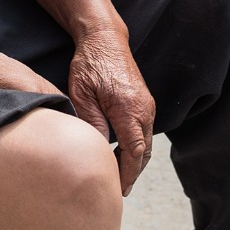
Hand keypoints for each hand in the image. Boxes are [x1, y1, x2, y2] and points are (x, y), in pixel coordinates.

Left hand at [68, 29, 154, 195]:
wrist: (105, 39)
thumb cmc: (90, 64)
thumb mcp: (82, 94)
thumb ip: (91, 122)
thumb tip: (97, 149)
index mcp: (128, 108)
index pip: (133, 151)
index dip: (127, 173)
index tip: (117, 189)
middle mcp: (143, 108)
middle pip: (144, 151)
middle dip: (133, 173)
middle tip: (118, 191)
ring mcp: (147, 105)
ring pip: (146, 143)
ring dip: (135, 161)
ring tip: (120, 178)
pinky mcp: (145, 102)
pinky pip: (144, 132)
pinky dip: (136, 148)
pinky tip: (120, 155)